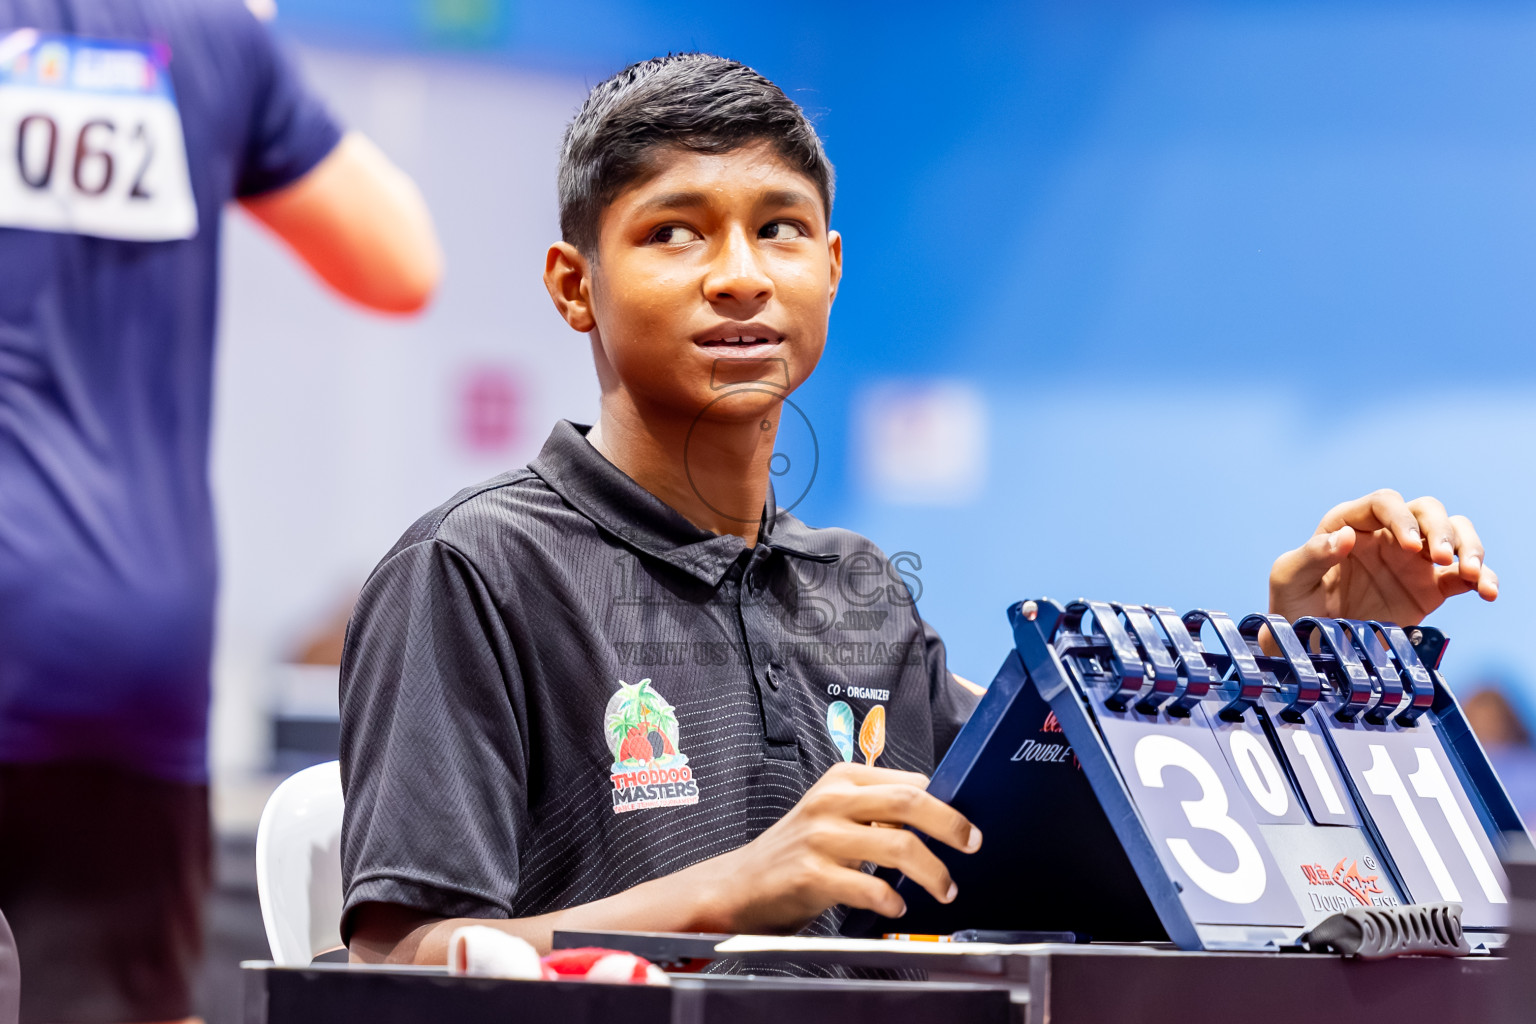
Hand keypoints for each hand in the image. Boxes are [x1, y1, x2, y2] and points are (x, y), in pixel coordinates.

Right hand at [708, 762, 981, 933]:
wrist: (741, 884)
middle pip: (909, 802)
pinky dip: (892, 901)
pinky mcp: (811, 874)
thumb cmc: (797, 852)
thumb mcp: (835, 815)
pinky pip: (868, 888)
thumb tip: (939, 817)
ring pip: (898, 846)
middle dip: (950, 825)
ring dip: (933, 872)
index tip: (966, 825)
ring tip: (944, 889)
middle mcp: (832, 801)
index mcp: (843, 779)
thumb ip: (877, 811)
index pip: (909, 782)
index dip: (945, 803)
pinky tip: (897, 907)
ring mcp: (820, 837)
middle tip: (972, 844)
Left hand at [1269, 489, 1497, 625]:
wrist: (1308, 646)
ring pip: (1454, 535)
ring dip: (1470, 547)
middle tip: (1439, 558)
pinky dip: (1482, 579)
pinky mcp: (1430, 588)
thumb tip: (1346, 536)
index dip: (1401, 518)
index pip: (1385, 503)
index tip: (1411, 545)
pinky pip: (1463, 576)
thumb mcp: (1288, 577)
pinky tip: (1488, 591)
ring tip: (1472, 573)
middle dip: (1441, 529)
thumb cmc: (1292, 605)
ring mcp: (1411, 560)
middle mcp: (1385, 534)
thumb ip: (1312, 554)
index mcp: (1349, 522)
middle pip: (1428, 511)